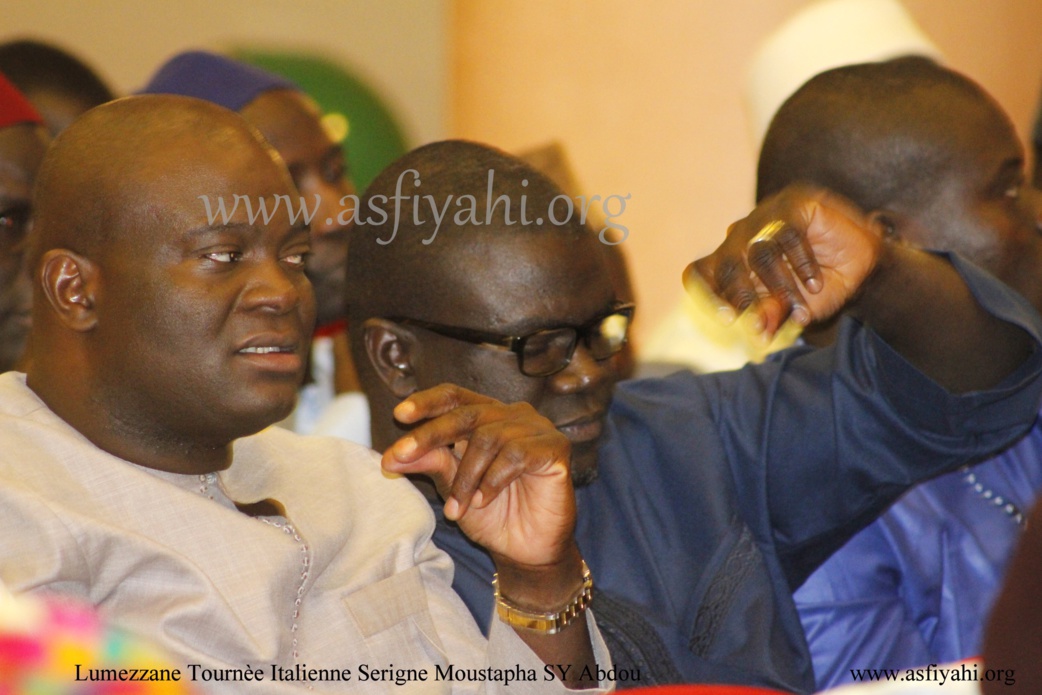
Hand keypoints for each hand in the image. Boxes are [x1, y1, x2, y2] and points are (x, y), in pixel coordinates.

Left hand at [382, 384, 575, 569]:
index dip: (427, 402)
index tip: (399, 415)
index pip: (455, 397)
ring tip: (459, 507)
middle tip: (403, 454)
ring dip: (466, 477)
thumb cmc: (492, 514)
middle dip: (431, 434)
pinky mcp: (556, 447)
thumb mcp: (452, 488)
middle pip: (466, 414)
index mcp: (487, 416)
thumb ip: (430, 463)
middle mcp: (513, 416)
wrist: (526, 550)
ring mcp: (537, 429)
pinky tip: (485, 501)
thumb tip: (392, 455)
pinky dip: (493, 481)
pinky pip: (515, 454)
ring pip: (488, 437)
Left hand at [687, 185, 884, 338]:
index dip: (707, 295)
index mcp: (730, 260)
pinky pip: (788, 236)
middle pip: (726, 265)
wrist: (863, 262)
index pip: (701, 273)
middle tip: (759, 325)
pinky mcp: (791, 205)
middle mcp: (740, 237)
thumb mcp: (793, 307)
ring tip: (800, 310)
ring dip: (781, 288)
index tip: (727, 320)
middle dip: (743, 298)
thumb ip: (773, 315)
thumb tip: (758, 332)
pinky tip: (815, 284)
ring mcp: (763, 218)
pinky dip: (802, 265)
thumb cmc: (818, 286)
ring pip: (759, 254)